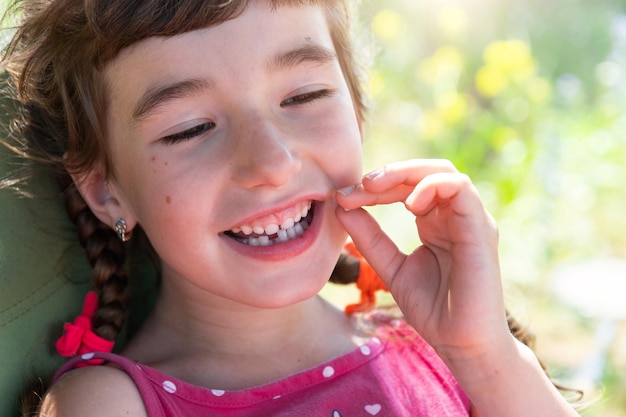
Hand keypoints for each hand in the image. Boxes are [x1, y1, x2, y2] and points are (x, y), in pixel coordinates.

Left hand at [335, 159, 509, 360]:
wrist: (462, 345)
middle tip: (359, 184)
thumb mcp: (391, 267)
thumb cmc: (433, 309)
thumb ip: (370, 237)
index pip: (407, 187)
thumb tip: (342, 206)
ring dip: (406, 173)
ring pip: (443, 172)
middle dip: (388, 173)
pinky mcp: (481, 229)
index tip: (344, 197)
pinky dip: (432, 186)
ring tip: (377, 188)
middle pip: (424, 172)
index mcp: (436, 223)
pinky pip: (461, 189)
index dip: (374, 187)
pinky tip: (409, 204)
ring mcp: (470, 220)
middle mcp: (455, 216)